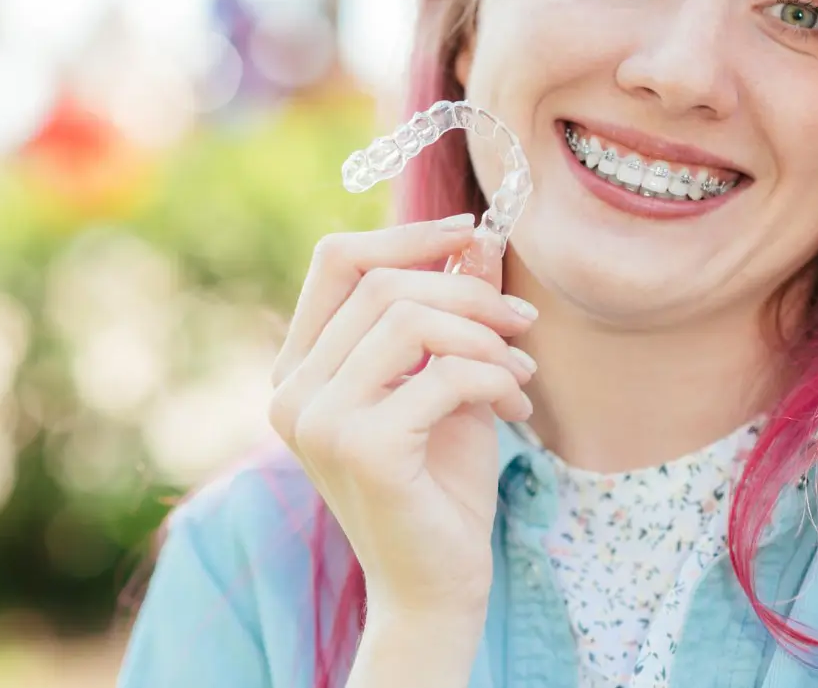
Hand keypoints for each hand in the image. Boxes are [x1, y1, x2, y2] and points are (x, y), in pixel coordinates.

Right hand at [268, 217, 537, 619]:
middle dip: (467, 292)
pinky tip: (516, 406)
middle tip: (523, 323)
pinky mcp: (361, 447)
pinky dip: (493, 378)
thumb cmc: (439, 482)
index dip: (404, 235)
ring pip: (409, 321)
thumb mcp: (447, 377)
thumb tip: (477, 239)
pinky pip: (442, 375)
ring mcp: (319, 420)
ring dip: (484, 337)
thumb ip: (450, 310)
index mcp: (299, 368)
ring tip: (522, 370)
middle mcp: (293, 391)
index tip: (471, 234)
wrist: (438, 584)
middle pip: (381, 284)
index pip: (335, 261)